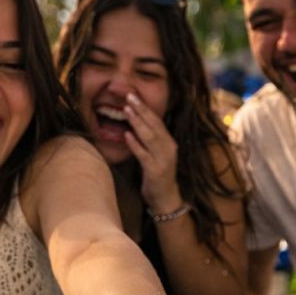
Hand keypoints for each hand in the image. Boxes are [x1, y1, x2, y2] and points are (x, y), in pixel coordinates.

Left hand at [124, 93, 181, 215]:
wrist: (166, 198)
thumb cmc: (158, 175)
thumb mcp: (156, 154)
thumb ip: (149, 140)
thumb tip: (135, 123)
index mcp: (169, 142)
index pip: (157, 121)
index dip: (146, 108)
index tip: (134, 95)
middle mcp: (169, 148)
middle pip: (154, 125)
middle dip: (142, 109)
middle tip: (129, 96)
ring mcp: (163, 159)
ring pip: (149, 137)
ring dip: (137, 122)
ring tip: (126, 110)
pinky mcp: (155, 171)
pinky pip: (143, 155)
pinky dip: (135, 144)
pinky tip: (126, 135)